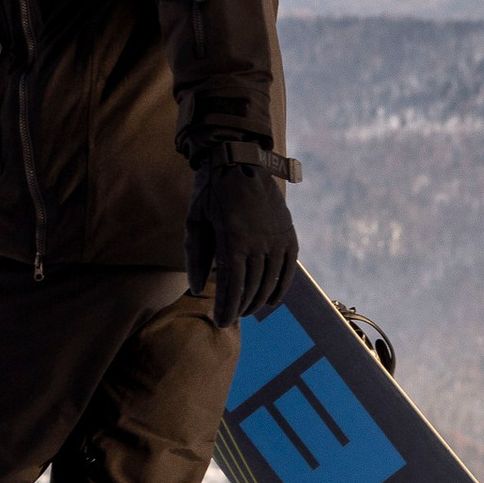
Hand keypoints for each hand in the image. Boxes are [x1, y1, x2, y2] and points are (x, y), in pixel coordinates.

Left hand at [184, 157, 298, 327]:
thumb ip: (196, 257)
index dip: (226, 309)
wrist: (239, 159)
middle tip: (230, 317)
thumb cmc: (210, 191)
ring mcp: (276, 238)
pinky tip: (270, 300)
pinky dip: (280, 288)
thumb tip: (199, 290)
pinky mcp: (288, 234)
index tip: (220, 323)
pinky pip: (288, 269)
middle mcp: (258, 242)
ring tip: (246, 309)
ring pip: (270, 282)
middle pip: (251, 288)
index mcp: (232, 240)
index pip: (232, 287)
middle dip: (239, 307)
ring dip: (257, 301)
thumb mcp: (195, 221)